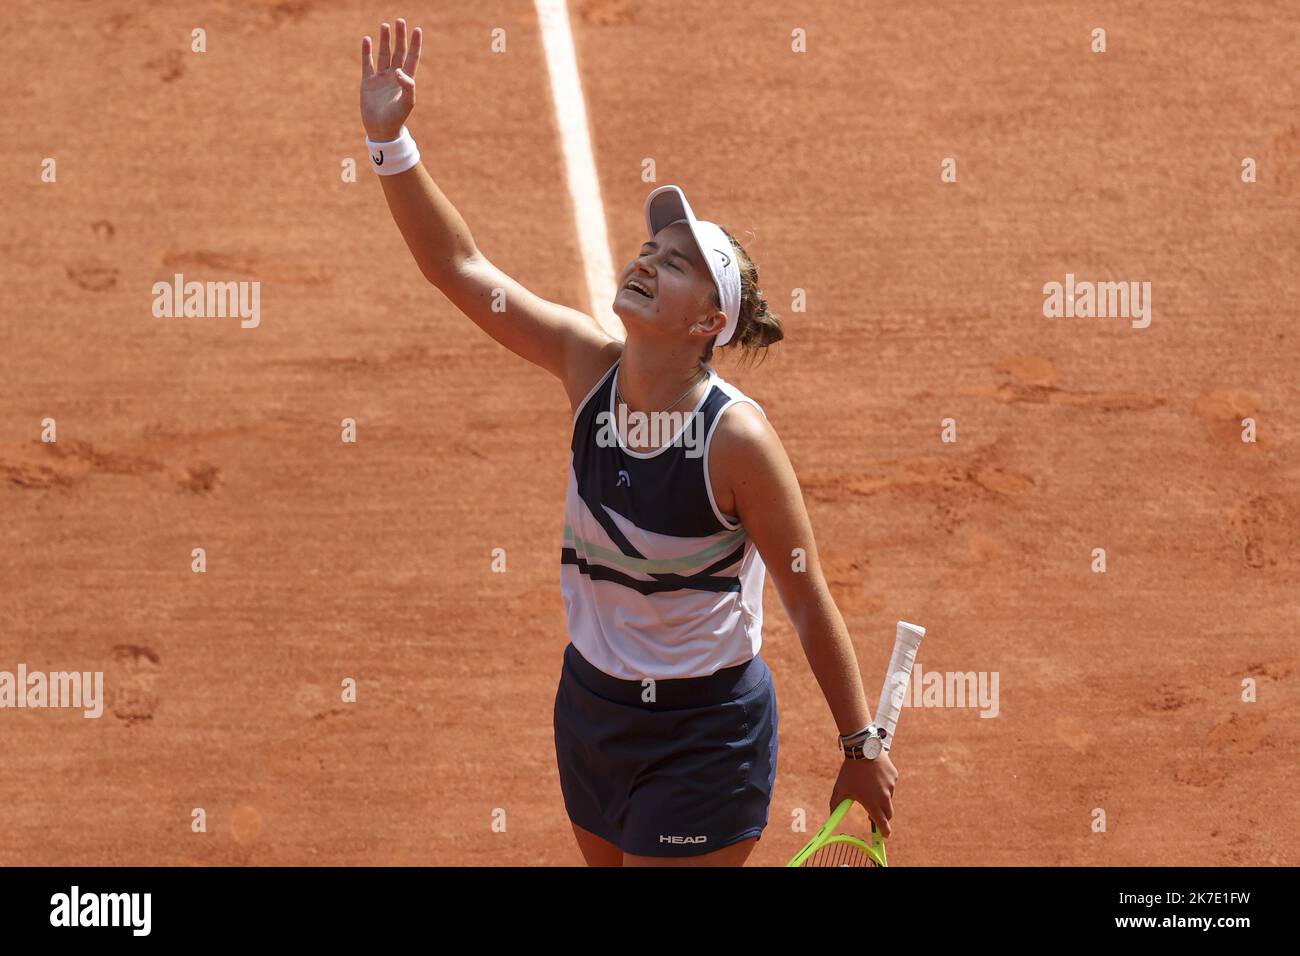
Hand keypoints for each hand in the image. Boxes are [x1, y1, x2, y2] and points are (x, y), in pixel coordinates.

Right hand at [360, 18, 422, 141]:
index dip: (415, 44)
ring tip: (385, 25)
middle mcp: (394, 76)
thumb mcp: (407, 102)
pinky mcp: (368, 81)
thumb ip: (408, 86)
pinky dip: (366, 51)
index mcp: (406, 80)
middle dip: (400, 37)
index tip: (417, 29)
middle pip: (398, 52)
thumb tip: (399, 71)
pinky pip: (367, 63)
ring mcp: (381, 78)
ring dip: (384, 40)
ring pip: (383, 54)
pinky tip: (367, 39)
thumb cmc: (397, 118)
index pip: (412, 58)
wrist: (381, 129)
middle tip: (400, 21)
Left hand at [830, 751, 897, 837]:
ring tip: (869, 784)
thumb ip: (836, 804)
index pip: (882, 824)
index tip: (885, 836)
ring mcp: (891, 786)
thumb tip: (831, 816)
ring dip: (881, 796)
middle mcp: (884, 797)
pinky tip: (874, 774)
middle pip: (889, 813)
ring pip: (888, 797)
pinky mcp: (894, 776)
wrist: (862, 749)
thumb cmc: (850, 771)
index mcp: (872, 803)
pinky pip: (890, 783)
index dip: (884, 832)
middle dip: (884, 817)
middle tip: (876, 815)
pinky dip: (884, 782)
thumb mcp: (840, 788)